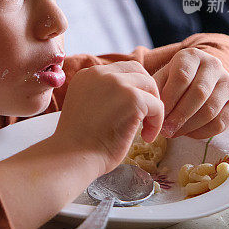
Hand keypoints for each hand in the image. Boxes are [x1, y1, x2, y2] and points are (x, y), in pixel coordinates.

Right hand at [53, 61, 164, 175]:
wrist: (72, 157)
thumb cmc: (78, 142)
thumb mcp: (86, 106)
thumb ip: (102, 94)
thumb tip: (126, 97)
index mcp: (87, 74)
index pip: (120, 70)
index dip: (132, 88)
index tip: (131, 110)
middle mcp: (101, 73)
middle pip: (138, 71)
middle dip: (146, 93)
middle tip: (144, 117)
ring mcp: (117, 84)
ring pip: (150, 86)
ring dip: (153, 108)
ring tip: (145, 129)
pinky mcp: (132, 99)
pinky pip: (157, 105)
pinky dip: (156, 123)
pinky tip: (146, 137)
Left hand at [153, 48, 228, 139]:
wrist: (198, 78)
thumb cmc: (174, 80)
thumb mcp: (162, 77)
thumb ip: (156, 90)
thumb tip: (151, 109)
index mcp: (192, 55)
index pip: (182, 76)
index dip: (170, 98)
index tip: (159, 114)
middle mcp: (214, 65)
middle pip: (199, 93)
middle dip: (180, 116)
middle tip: (165, 130)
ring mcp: (228, 83)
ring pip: (211, 110)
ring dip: (190, 126)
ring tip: (174, 133)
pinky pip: (222, 123)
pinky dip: (203, 132)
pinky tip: (189, 133)